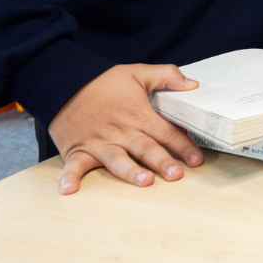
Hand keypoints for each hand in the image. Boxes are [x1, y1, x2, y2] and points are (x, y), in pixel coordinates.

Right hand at [48, 64, 203, 194]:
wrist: (64, 84)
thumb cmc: (102, 82)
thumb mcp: (137, 72)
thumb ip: (167, 76)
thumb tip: (193, 84)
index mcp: (138, 116)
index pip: (166, 132)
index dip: (183, 146)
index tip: (197, 160)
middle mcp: (121, 133)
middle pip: (145, 148)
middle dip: (161, 161)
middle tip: (176, 174)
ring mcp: (99, 143)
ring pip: (117, 159)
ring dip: (130, 171)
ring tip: (144, 181)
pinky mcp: (78, 150)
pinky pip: (73, 165)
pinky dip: (70, 177)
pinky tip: (69, 190)